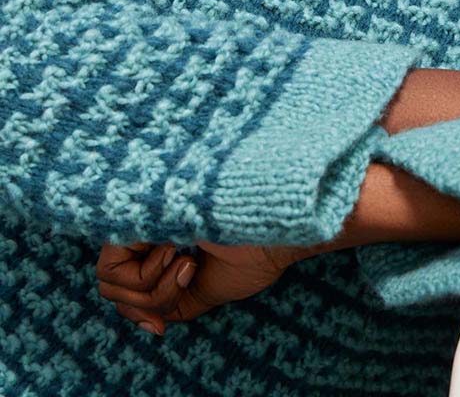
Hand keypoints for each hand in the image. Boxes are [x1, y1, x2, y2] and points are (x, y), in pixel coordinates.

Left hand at [95, 238, 316, 335]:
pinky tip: (180, 255)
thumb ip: (165, 305)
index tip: (161, 324)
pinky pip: (114, 270)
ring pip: (110, 281)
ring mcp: (140, 218)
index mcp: (160, 241)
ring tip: (187, 263)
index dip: (138, 309)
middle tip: (186, 276)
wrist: (267, 234)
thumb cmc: (249, 255)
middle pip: (111, 286)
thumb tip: (147, 324)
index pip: (121, 283)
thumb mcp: (200, 291)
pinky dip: (148, 279)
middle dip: (149, 301)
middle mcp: (145, 227)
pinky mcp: (136, 216)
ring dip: (154, 289)